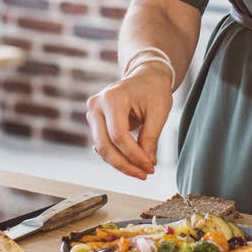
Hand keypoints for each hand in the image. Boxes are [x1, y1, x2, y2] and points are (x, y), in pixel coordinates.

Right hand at [85, 63, 172, 179]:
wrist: (145, 76)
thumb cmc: (153, 89)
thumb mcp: (159, 111)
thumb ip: (151, 137)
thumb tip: (147, 163)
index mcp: (111, 98)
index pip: (119, 135)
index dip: (134, 155)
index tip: (150, 167)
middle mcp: (96, 105)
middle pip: (105, 145)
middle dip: (125, 164)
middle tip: (144, 174)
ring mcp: (92, 113)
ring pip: (102, 148)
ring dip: (121, 163)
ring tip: (141, 170)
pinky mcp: (95, 122)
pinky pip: (103, 145)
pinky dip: (117, 156)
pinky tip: (132, 163)